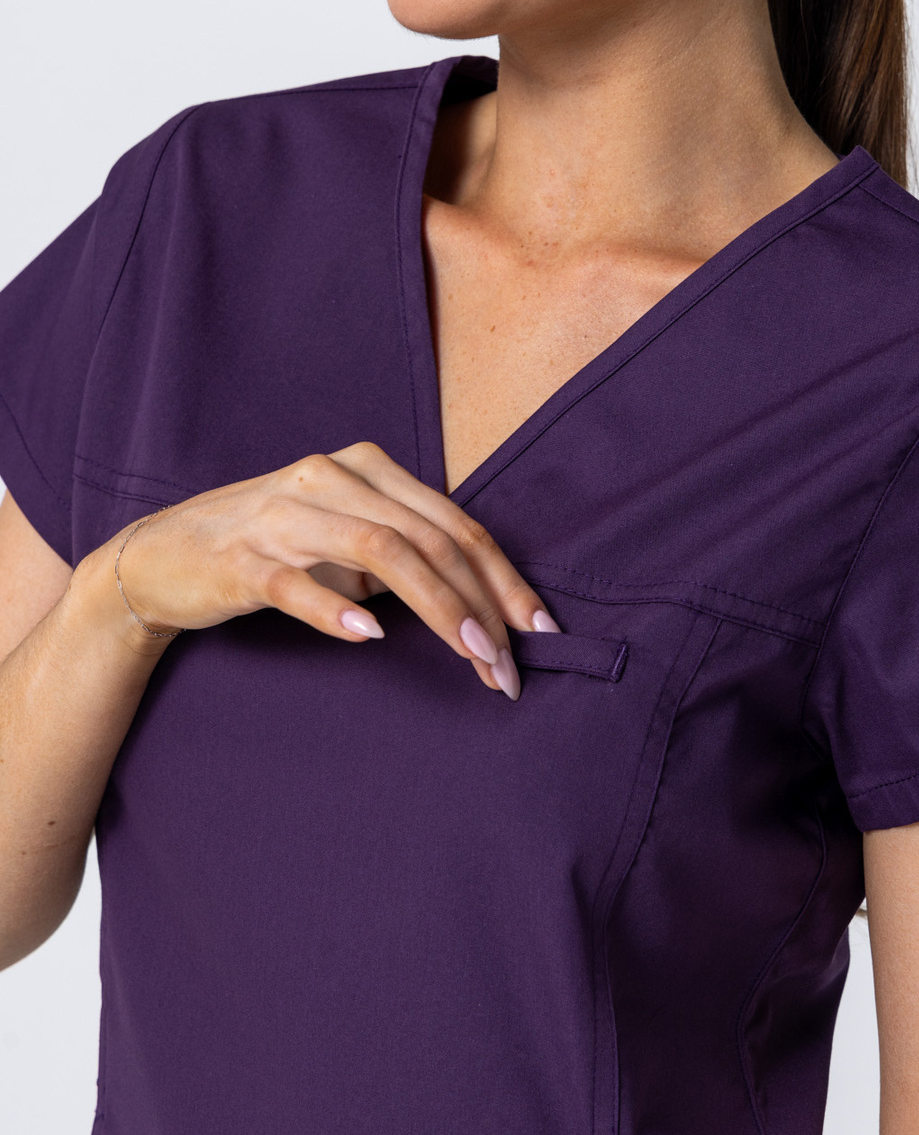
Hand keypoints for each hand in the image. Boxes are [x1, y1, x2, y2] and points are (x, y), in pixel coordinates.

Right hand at [91, 442, 560, 697]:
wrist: (162, 556)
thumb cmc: (272, 549)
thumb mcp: (348, 537)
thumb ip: (408, 553)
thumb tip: (488, 606)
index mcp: (366, 468)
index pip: (455, 523)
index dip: (504, 578)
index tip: (540, 630)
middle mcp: (329, 478)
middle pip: (430, 538)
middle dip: (482, 605)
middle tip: (508, 666)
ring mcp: (283, 516)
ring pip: (381, 553)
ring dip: (438, 609)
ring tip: (472, 656)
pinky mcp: (240, 560)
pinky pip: (296, 584)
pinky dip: (336, 609)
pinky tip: (369, 637)